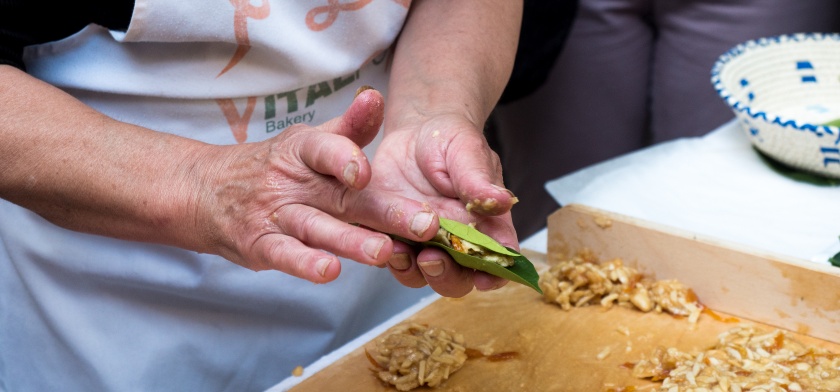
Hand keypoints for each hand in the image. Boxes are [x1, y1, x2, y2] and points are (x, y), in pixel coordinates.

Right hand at [194, 89, 416, 282]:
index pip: (324, 148)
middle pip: (341, 197)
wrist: (205, 191)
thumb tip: (377, 97)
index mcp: (304, 152)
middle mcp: (292, 183)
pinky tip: (329, 271)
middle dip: (385, 211)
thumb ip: (348, 129)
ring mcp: (275, 215)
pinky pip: (285, 255)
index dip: (345, 156)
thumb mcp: (308, 143)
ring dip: (351, 241)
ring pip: (317, 229)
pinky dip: (305, 264)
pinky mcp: (261, 246)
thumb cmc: (276, 167)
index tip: (368, 170)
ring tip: (384, 252)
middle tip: (425, 223)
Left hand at [368, 112, 519, 296]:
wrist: (413, 131)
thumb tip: (503, 202)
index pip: (497, 260)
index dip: (494, 275)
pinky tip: (381, 242)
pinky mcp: (392, 236)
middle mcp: (456, 242)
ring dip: (412, 271)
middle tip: (432, 259)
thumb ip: (478, 180)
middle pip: (457, 279)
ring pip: (420, 276)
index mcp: (486, 226)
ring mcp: (422, 243)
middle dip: (446, 276)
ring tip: (401, 252)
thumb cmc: (451, 140)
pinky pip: (388, 257)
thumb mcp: (466, 152)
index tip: (484, 277)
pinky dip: (385, 256)